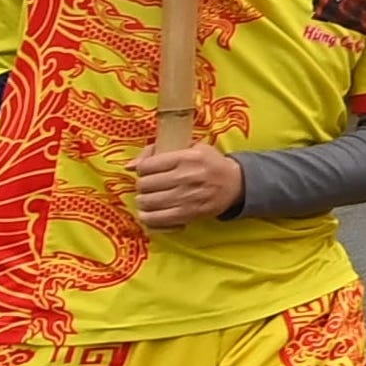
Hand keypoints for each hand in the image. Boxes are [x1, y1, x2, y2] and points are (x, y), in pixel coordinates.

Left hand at [126, 142, 243, 228]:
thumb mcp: (190, 147)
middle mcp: (185, 177)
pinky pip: (157, 219)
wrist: (236, 184)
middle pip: (144, 185)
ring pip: (147, 202)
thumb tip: (130, 166)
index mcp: (185, 157)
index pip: (147, 166)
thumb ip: (158, 151)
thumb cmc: (210, 163)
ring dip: (144, 201)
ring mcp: (186, 197)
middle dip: (143, 186)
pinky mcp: (188, 214)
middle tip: (149, 186)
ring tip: (150, 198)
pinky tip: (152, 212)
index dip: (143, 169)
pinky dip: (149, 217)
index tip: (149, 171)